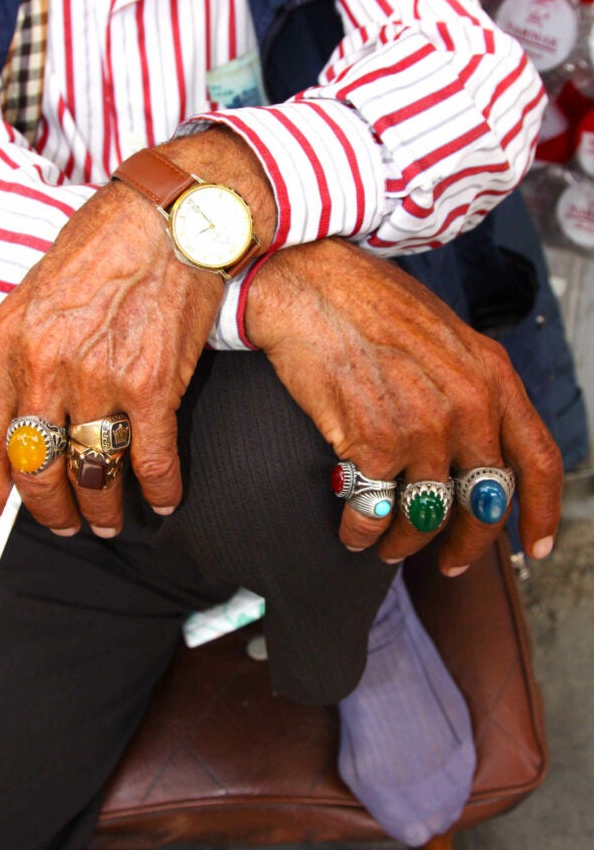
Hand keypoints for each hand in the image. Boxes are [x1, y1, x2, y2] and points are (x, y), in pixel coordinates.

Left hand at [0, 128, 276, 535]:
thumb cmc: (105, 244)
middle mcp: (51, 366)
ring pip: (93, 472)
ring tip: (108, 522)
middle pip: (39, 466)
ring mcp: (103, 379)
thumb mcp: (35, 289)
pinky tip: (163, 501)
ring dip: (101, 509)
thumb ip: (11, 348)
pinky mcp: (156, 385)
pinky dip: (160, 491)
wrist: (170, 217)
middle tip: (61, 525)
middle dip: (48, 510)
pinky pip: (154, 460)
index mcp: (14, 341)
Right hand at [246, 238, 561, 573]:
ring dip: (406, 543)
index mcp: (492, 374)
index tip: (536, 546)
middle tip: (452, 563)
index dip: (542, 513)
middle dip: (468, 545)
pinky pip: (374, 513)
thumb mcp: (443, 334)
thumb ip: (469, 384)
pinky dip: (360, 531)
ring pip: (428, 516)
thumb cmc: (366, 303)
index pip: (538, 459)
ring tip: (387, 545)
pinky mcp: (374, 443)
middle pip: (487, 503)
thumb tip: (474, 441)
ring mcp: (423, 427)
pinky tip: (351, 529)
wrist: (307, 285)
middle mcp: (468, 405)